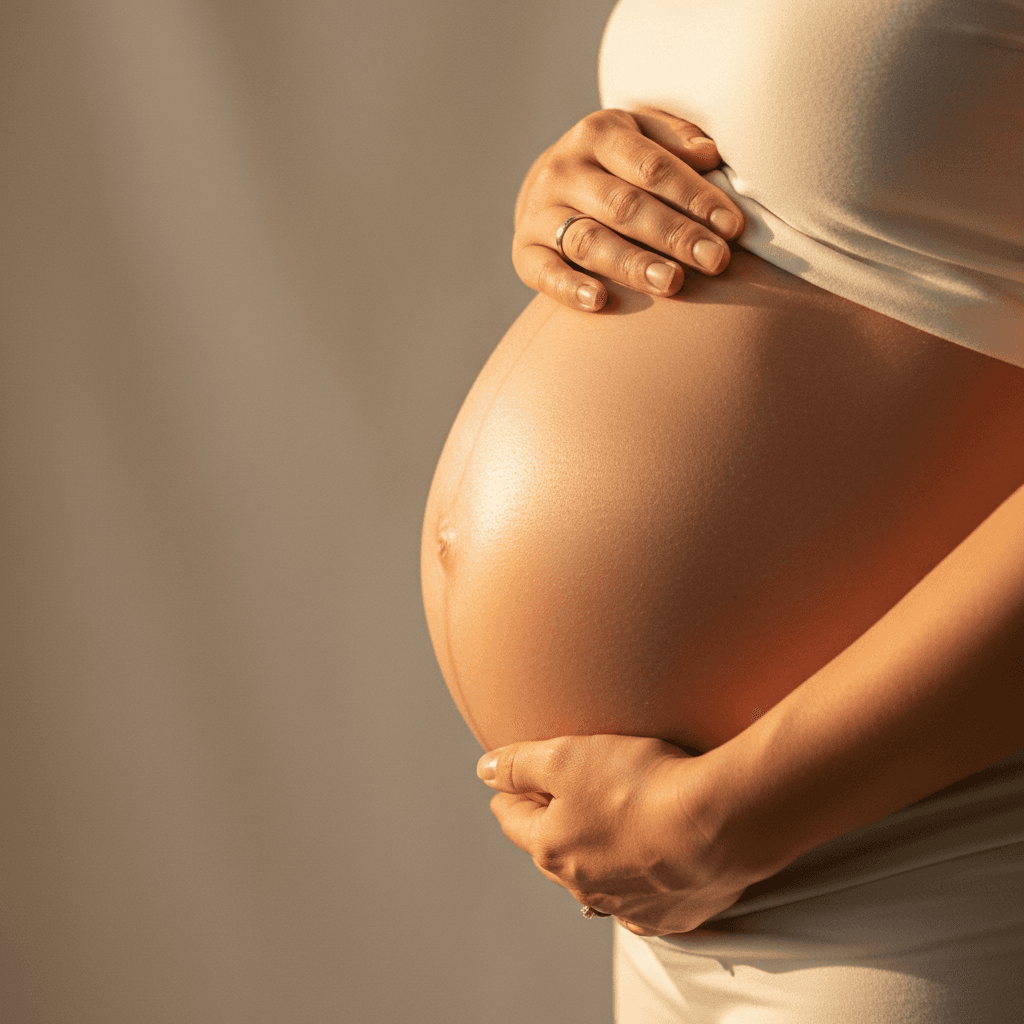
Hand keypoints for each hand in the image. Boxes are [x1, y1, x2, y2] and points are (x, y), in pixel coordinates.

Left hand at [476, 734, 751, 935]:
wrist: (717, 825)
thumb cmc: (639, 785)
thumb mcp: (567, 757)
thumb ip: (520, 764)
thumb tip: (485, 770)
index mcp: (550, 847)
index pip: (514, 819)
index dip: (509, 795)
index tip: (507, 787)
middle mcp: (582, 885)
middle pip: (552, 851)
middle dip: (549, 826)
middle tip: (553, 803)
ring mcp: (626, 904)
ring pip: (594, 878)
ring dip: (592, 854)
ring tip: (602, 830)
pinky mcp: (669, 914)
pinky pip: (639, 898)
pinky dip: (635, 878)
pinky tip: (645, 862)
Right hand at [512, 108, 744, 312]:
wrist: (549, 185)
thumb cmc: (617, 164)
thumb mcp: (644, 136)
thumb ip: (676, 141)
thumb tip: (710, 155)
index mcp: (599, 133)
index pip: (652, 167)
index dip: (694, 197)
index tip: (732, 227)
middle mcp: (563, 169)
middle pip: (624, 206)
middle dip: (674, 235)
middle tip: (715, 260)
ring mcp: (539, 212)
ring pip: (589, 240)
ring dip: (631, 264)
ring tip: (672, 283)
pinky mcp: (524, 251)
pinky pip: (544, 272)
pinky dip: (569, 287)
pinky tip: (599, 301)